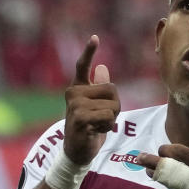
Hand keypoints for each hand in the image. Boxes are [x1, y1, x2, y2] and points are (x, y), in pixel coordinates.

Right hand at [63, 35, 120, 164]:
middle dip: (115, 106)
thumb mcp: (97, 107)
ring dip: (111, 118)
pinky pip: (108, 115)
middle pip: (111, 89)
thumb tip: (101, 67)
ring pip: (112, 104)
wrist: (77, 151)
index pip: (82, 66)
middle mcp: (73, 93)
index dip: (89, 51)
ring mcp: (75, 104)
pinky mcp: (79, 117)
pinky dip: (107, 125)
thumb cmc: (89, 128)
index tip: (95, 37)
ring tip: (97, 126)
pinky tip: (95, 131)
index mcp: (78, 88)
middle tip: (101, 119)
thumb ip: (98, 88)